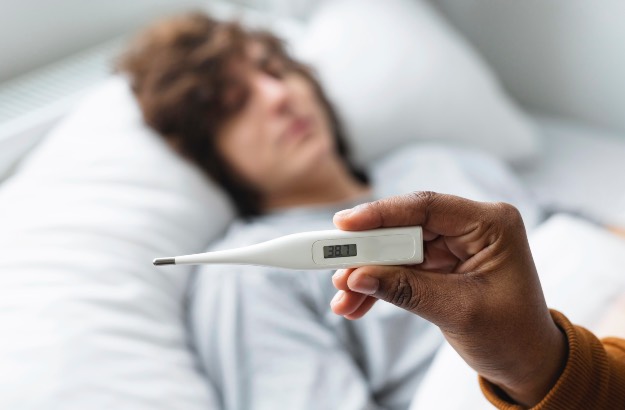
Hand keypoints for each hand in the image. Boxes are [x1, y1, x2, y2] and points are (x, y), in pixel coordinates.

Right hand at [330, 192, 566, 406]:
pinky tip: (355, 302)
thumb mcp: (459, 311)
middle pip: (404, 227)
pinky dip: (378, 285)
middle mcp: (470, 227)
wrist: (526, 362)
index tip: (343, 223)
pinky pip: (400, 268)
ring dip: (367, 272)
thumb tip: (357, 276)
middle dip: (368, 251)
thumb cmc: (512, 335)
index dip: (381, 213)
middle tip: (333, 265)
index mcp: (491, 225)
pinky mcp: (440, 264)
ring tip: (342, 297)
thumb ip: (407, 290)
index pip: (427, 206)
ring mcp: (453, 245)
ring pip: (396, 249)